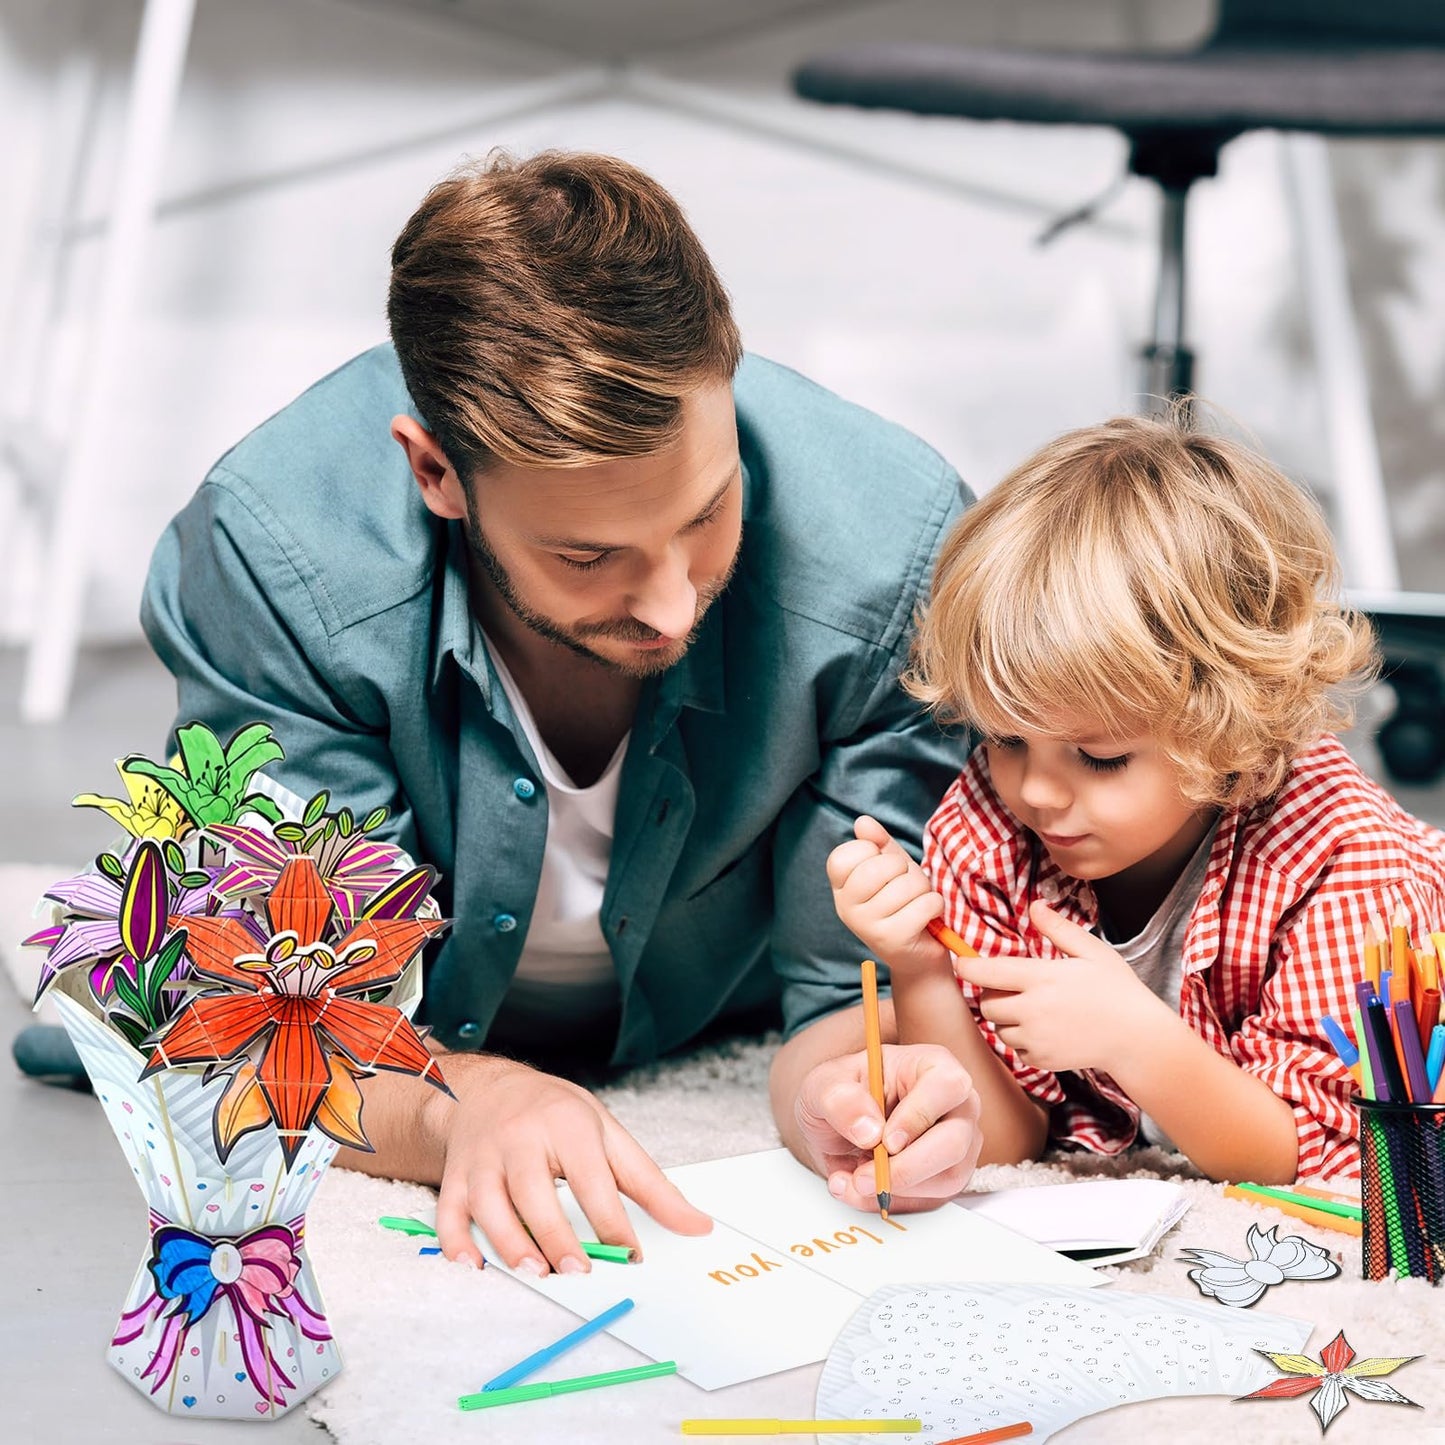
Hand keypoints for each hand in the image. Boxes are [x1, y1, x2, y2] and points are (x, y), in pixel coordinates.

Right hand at [427, 1056, 711, 1272]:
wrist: (487, 1088)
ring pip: (489, 1204)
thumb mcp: (608, 1135)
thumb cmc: (557, 1116)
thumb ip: (651, 1184)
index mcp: (566, 1124)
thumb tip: (699, 1226)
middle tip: (578, 1273)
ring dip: (508, 1243)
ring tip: (536, 1273)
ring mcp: (483, 1157)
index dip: (611, 1221)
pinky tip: (475, 1267)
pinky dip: (456, 1242)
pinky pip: (449, 1212)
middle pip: (534, 1191)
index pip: (590, 1177)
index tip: (629, 1258)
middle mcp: (520, 1138)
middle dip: (556, 1235)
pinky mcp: (455, 1176)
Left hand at [792, 1042, 981, 1211]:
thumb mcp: (824, 1085)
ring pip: (946, 1178)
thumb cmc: (841, 1093)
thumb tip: (870, 1131)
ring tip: (851, 1178)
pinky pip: (928, 1201)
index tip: (885, 1141)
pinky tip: (858, 1187)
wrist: (838, 1124)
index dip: (918, 1116)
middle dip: (905, 1169)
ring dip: (894, 1189)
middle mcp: (955, 1105)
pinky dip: (889, 1200)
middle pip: (955, 1142)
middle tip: (863, 1177)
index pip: (946, 1086)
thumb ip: (840, 1100)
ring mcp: (958, 1144)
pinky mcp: (946, 1176)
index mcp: (932, 1066)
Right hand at [826, 815, 948, 978]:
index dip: (871, 852)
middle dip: (906, 871)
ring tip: (918, 903)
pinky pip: (924, 904)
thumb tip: (862, 822)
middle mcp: (846, 907)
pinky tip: (927, 917)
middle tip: (907, 887)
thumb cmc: (904, 903)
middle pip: (881, 866)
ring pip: (907, 885)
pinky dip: (935, 906)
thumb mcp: (892, 868)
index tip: (882, 869)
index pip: (844, 854)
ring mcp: (866, 925)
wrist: (918, 955)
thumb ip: (878, 843)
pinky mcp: (892, 939)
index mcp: (840, 888)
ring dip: (923, 890)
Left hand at [956, 899, 1173, 1071]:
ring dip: (1006, 1017)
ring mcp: (1036, 1038)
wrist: (1137, 1039)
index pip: (987, 972)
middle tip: (1014, 987)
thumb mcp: (1092, 951)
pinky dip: (1021, 1039)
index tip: (963, 961)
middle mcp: (1033, 1010)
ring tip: (1034, 1009)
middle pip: (986, 1002)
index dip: (967, 966)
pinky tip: (1044, 1029)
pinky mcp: (1041, 1059)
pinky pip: (1014, 1048)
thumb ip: (1058, 929)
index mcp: (1042, 978)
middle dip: (992, 993)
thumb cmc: (1117, 990)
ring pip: (998, 1026)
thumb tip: (1035, 906)